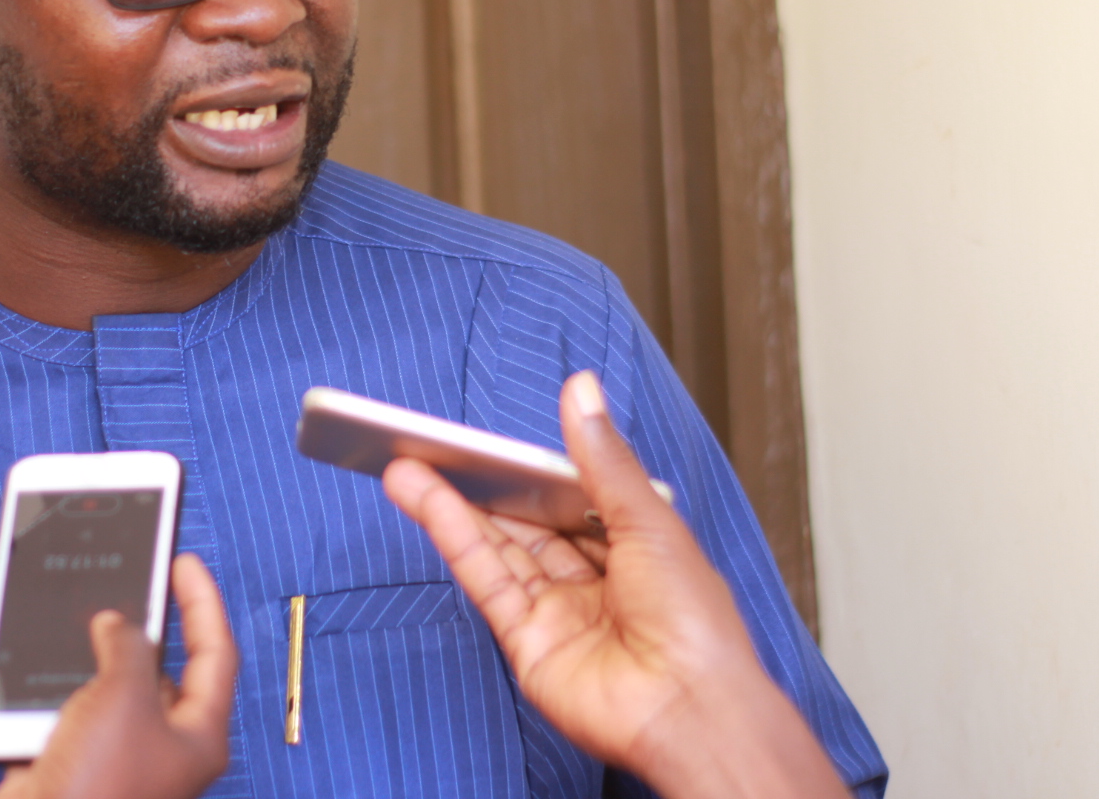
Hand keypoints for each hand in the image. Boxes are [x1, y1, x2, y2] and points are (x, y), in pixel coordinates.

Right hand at [0, 552, 236, 798]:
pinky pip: (27, 718)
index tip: (183, 562)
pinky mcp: (55, 771)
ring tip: (40, 611)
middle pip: (149, 669)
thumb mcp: (127, 695)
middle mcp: (154, 748)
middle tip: (113, 581)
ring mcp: (104, 761)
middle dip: (124, 625)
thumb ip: (129, 647)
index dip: (202, 602)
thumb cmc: (100, 788)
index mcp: (196, 735)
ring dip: (54, 654)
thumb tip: (117, 626)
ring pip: (82, 688)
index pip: (215, 653)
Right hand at [383, 372, 846, 798]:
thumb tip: (581, 390)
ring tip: (404, 466)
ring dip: (451, 507)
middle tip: (432, 445)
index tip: (490, 439)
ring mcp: (559, 614)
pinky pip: (487, 582)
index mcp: (634, 548)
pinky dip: (455, 540)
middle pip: (525, 523)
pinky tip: (429, 502)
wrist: (689, 708)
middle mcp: (595, 581)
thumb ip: (601, 457)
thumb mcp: (646, 517)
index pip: (571, 497)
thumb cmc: (694, 622)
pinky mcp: (528, 644)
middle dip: (479, 485)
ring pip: (497, 549)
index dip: (529, 469)